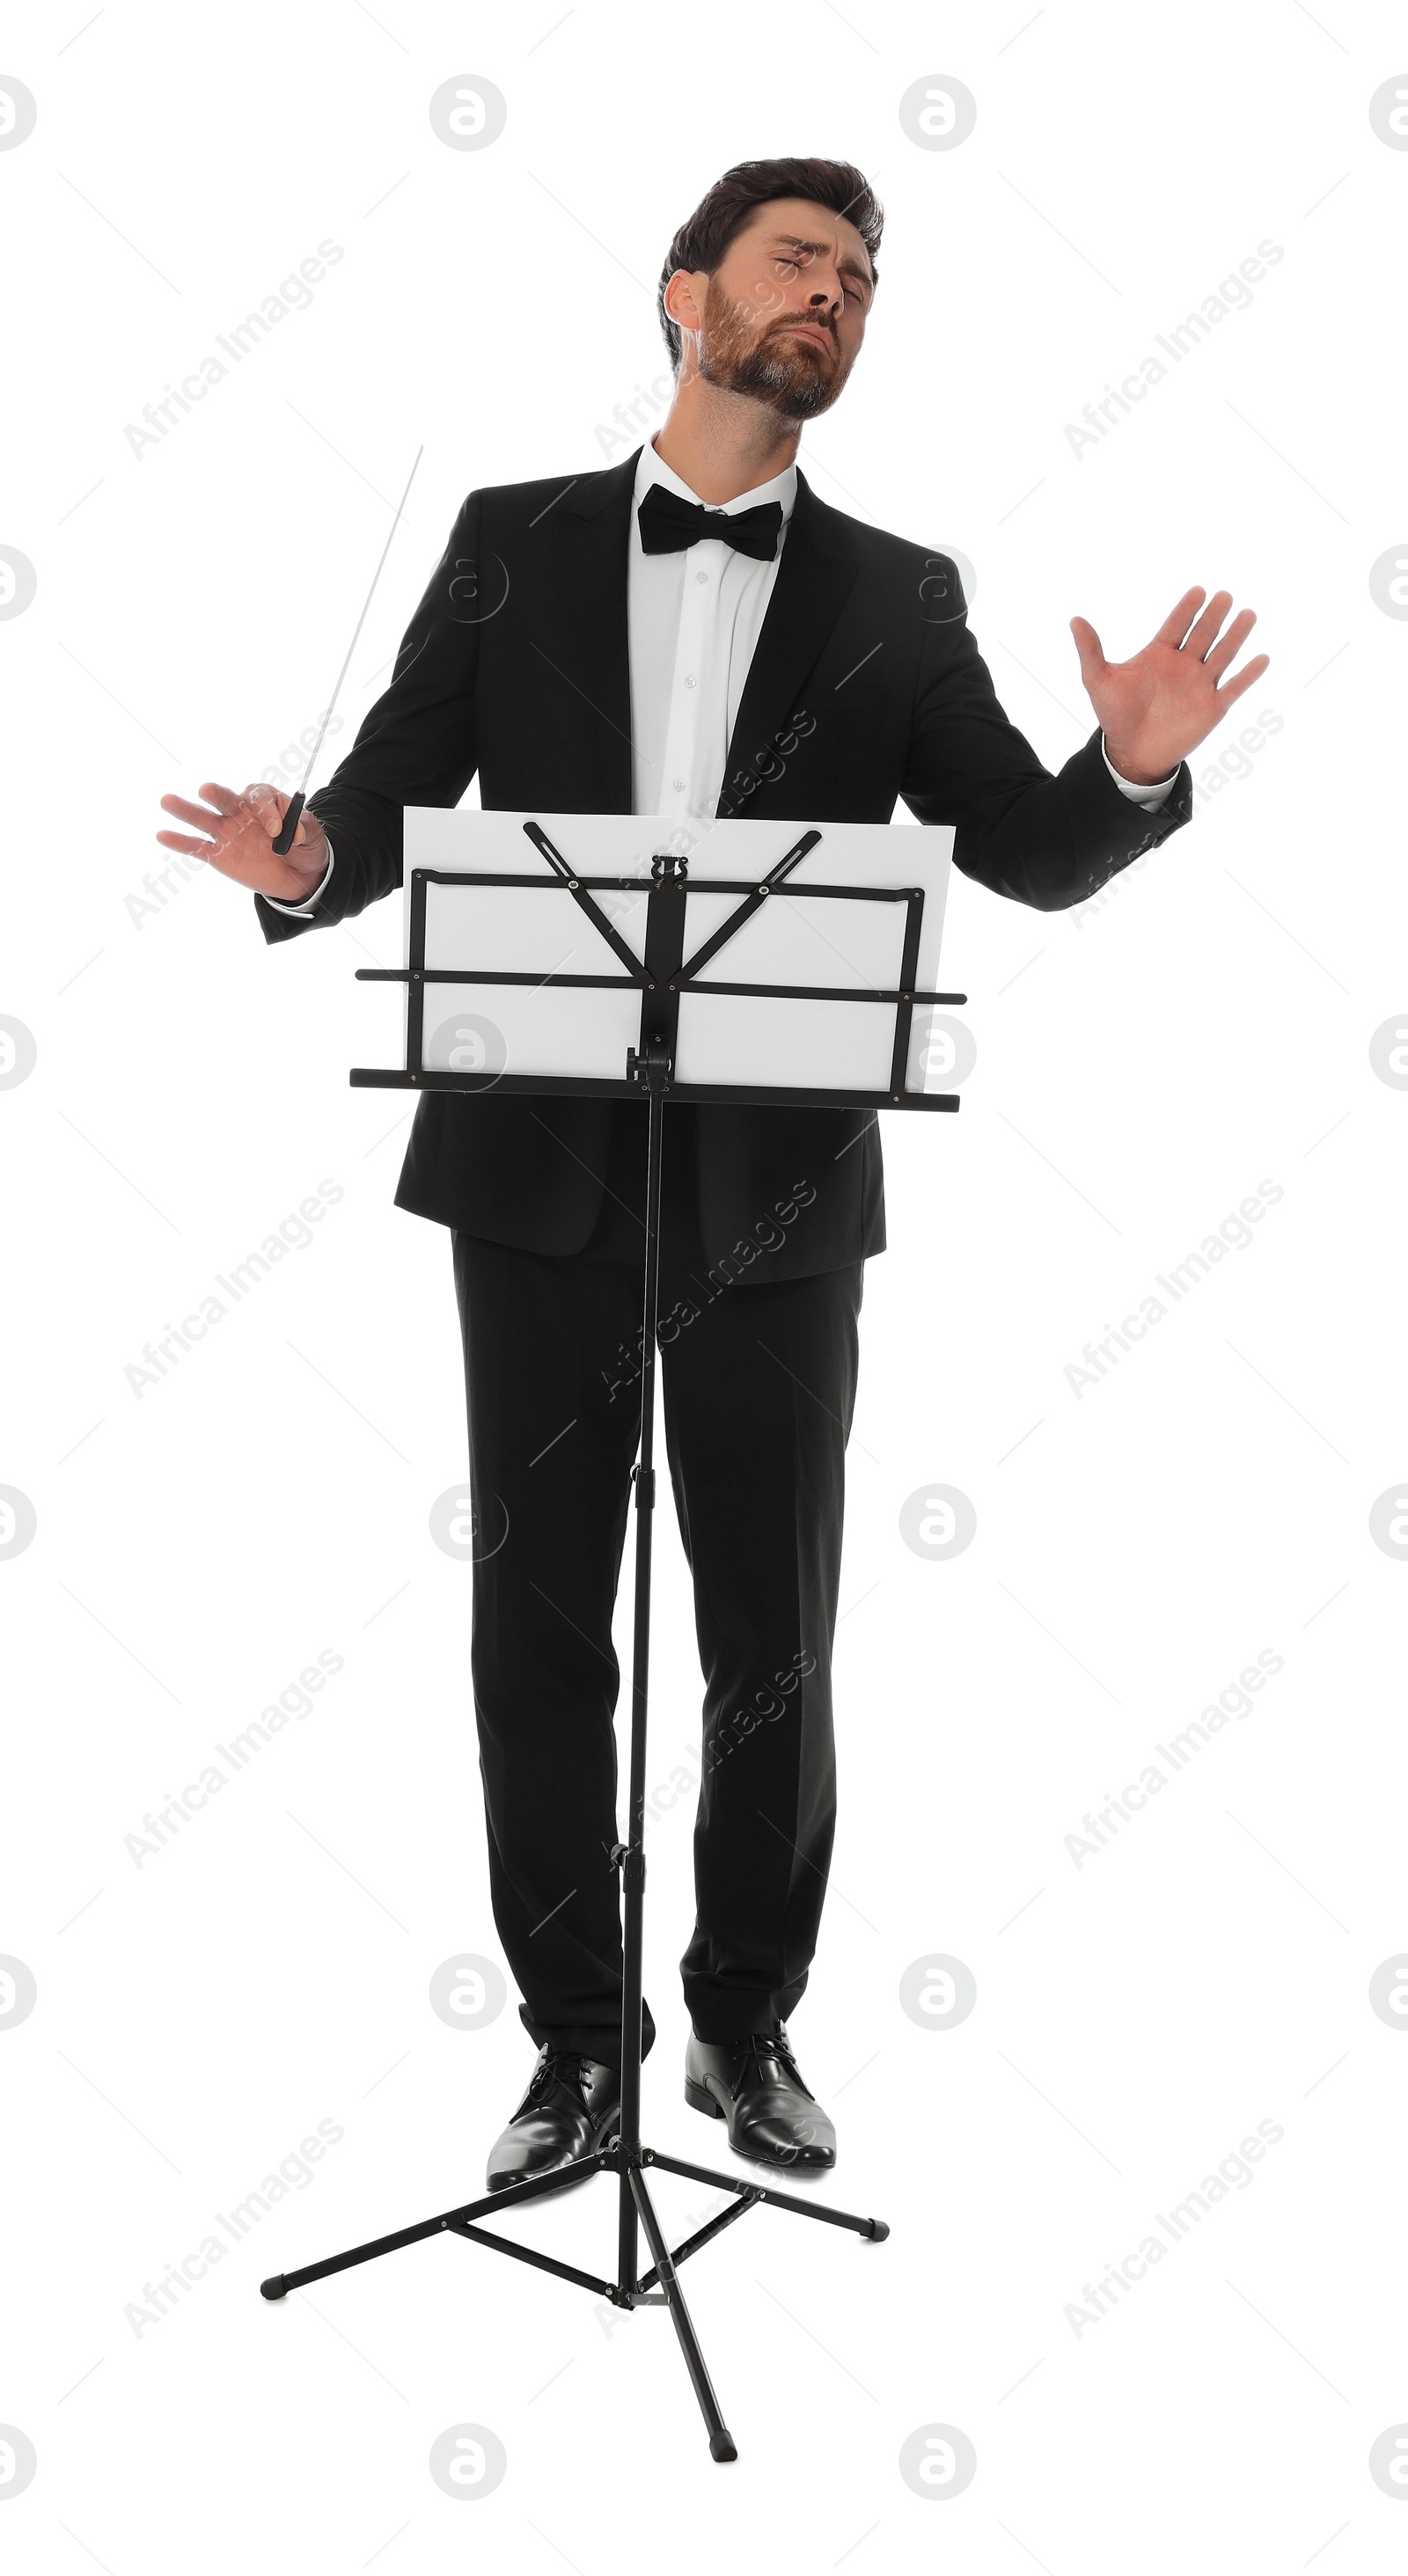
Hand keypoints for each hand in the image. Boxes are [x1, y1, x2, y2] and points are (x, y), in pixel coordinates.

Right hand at [156, 780, 329, 902]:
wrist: (298, 874)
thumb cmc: (305, 846)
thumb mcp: (314, 835)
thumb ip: (306, 827)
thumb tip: (294, 831)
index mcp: (264, 799)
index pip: (259, 798)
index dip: (266, 812)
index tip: (277, 831)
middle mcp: (240, 811)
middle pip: (226, 799)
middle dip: (217, 794)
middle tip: (207, 790)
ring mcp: (226, 831)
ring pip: (204, 818)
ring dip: (186, 810)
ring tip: (168, 801)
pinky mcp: (218, 854)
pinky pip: (196, 847)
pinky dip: (180, 841)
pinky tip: (162, 835)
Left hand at [1069, 588, 1269, 785]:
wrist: (1130, 753)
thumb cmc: (1114, 716)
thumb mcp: (1098, 680)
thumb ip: (1091, 650)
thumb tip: (1074, 619)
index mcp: (1159, 654)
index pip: (1176, 625)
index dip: (1187, 609)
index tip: (1198, 591)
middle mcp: (1183, 665)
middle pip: (1203, 634)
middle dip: (1214, 616)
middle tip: (1224, 596)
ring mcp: (1200, 684)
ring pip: (1222, 654)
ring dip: (1236, 636)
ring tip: (1248, 614)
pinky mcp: (1213, 707)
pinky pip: (1234, 687)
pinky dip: (1248, 674)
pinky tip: (1262, 658)